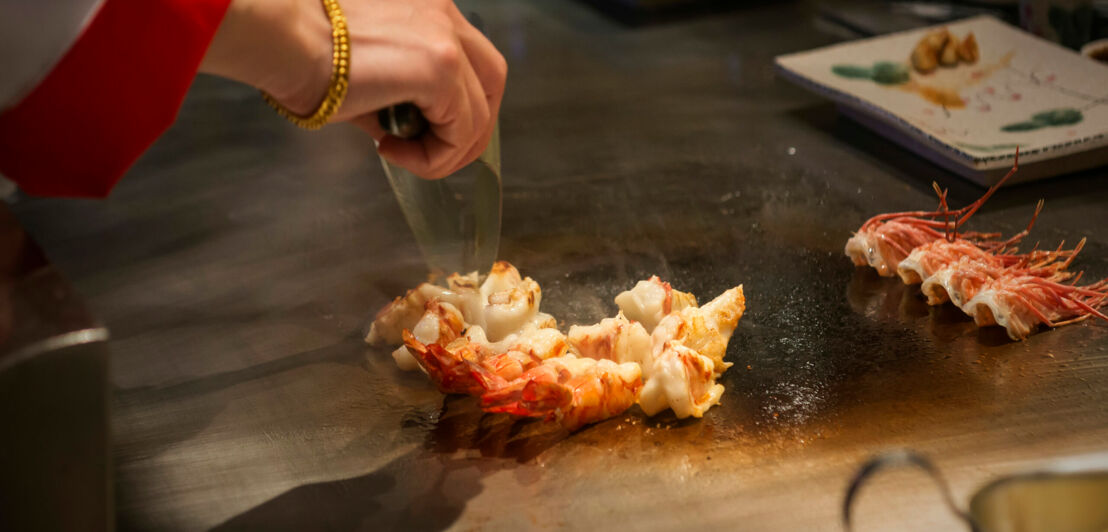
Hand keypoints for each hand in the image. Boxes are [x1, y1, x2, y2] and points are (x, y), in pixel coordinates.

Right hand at [200, 0, 506, 179]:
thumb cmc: (305, 53)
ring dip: (445, 150)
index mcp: (430, 8)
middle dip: (469, 129)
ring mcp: (448, 40)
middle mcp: (446, 14)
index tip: (421, 130)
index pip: (473, 61)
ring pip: (480, 116)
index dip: (460, 106)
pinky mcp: (441, 67)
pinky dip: (433, 156)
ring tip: (402, 155)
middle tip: (431, 153)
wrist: (281, 41)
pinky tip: (391, 150)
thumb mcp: (369, 72)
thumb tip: (407, 131)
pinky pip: (460, 132)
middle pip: (493, 83)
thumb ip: (401, 96)